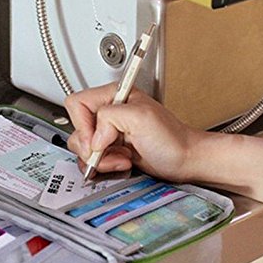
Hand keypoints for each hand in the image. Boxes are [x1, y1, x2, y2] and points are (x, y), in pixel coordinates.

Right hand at [64, 83, 204, 181]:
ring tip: (121, 158)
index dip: (82, 125)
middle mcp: (109, 113)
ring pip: (83, 148)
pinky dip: (104, 166)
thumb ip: (110, 117)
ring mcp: (109, 133)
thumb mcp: (141, 117)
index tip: (97, 141)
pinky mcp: (111, 150)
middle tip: (110, 151)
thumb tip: (94, 137)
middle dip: (93, 147)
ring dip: (100, 159)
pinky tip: (122, 163)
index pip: (77, 104)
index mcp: (113, 96)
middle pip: (77, 129)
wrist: (185, 160)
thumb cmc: (171, 138)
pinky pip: (93, 160)